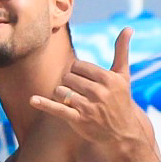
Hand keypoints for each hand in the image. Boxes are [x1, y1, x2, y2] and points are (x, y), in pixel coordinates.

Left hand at [29, 29, 148, 148]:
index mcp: (108, 78)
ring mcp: (89, 107)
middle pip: (68, 77)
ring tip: (72, 102)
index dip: (77, 73)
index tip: (84, 82)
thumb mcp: (123, 76)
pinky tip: (33, 100)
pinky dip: (44, 104)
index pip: (78, 66)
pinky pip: (58, 109)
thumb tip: (128, 27)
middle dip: (69, 84)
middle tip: (79, 94)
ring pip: (61, 91)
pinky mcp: (80, 121)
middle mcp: (99, 92)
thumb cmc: (121, 101)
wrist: (123, 133)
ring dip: (62, 95)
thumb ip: (122, 51)